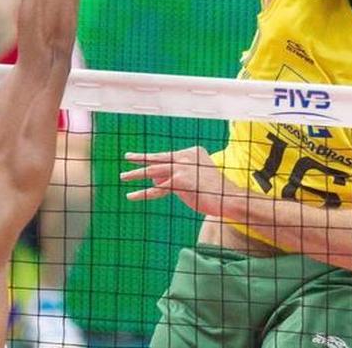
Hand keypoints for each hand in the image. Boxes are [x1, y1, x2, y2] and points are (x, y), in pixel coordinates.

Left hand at [120, 146, 242, 216]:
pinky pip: (158, 189)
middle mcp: (186, 156)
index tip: (138, 158)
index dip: (152, 160)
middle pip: (158, 158)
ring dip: (136, 174)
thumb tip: (154, 180)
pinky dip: (144, 193)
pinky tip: (132, 196)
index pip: (167, 156)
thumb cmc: (213, 193)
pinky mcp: (180, 181)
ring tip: (123, 176)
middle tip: (127, 156)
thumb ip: (175, 177)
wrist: (229, 199)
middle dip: (140, 158)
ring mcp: (182, 167)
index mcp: (191, 152)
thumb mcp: (193, 180)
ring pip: (154, 171)